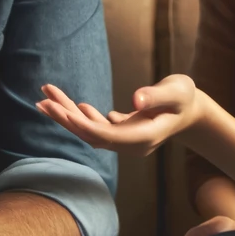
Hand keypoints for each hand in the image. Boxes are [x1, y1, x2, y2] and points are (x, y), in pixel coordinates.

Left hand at [35, 75, 206, 159]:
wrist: (192, 111)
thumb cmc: (185, 98)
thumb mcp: (177, 92)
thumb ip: (157, 96)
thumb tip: (136, 99)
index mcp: (143, 138)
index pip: (105, 135)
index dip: (81, 124)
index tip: (59, 108)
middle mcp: (130, 144)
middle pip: (91, 134)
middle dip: (65, 118)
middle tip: (42, 100)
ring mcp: (125, 140)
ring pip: (90, 131)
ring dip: (68, 115)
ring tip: (45, 98)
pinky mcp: (122, 131)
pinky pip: (97, 127)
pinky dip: (82, 116)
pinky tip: (71, 104)